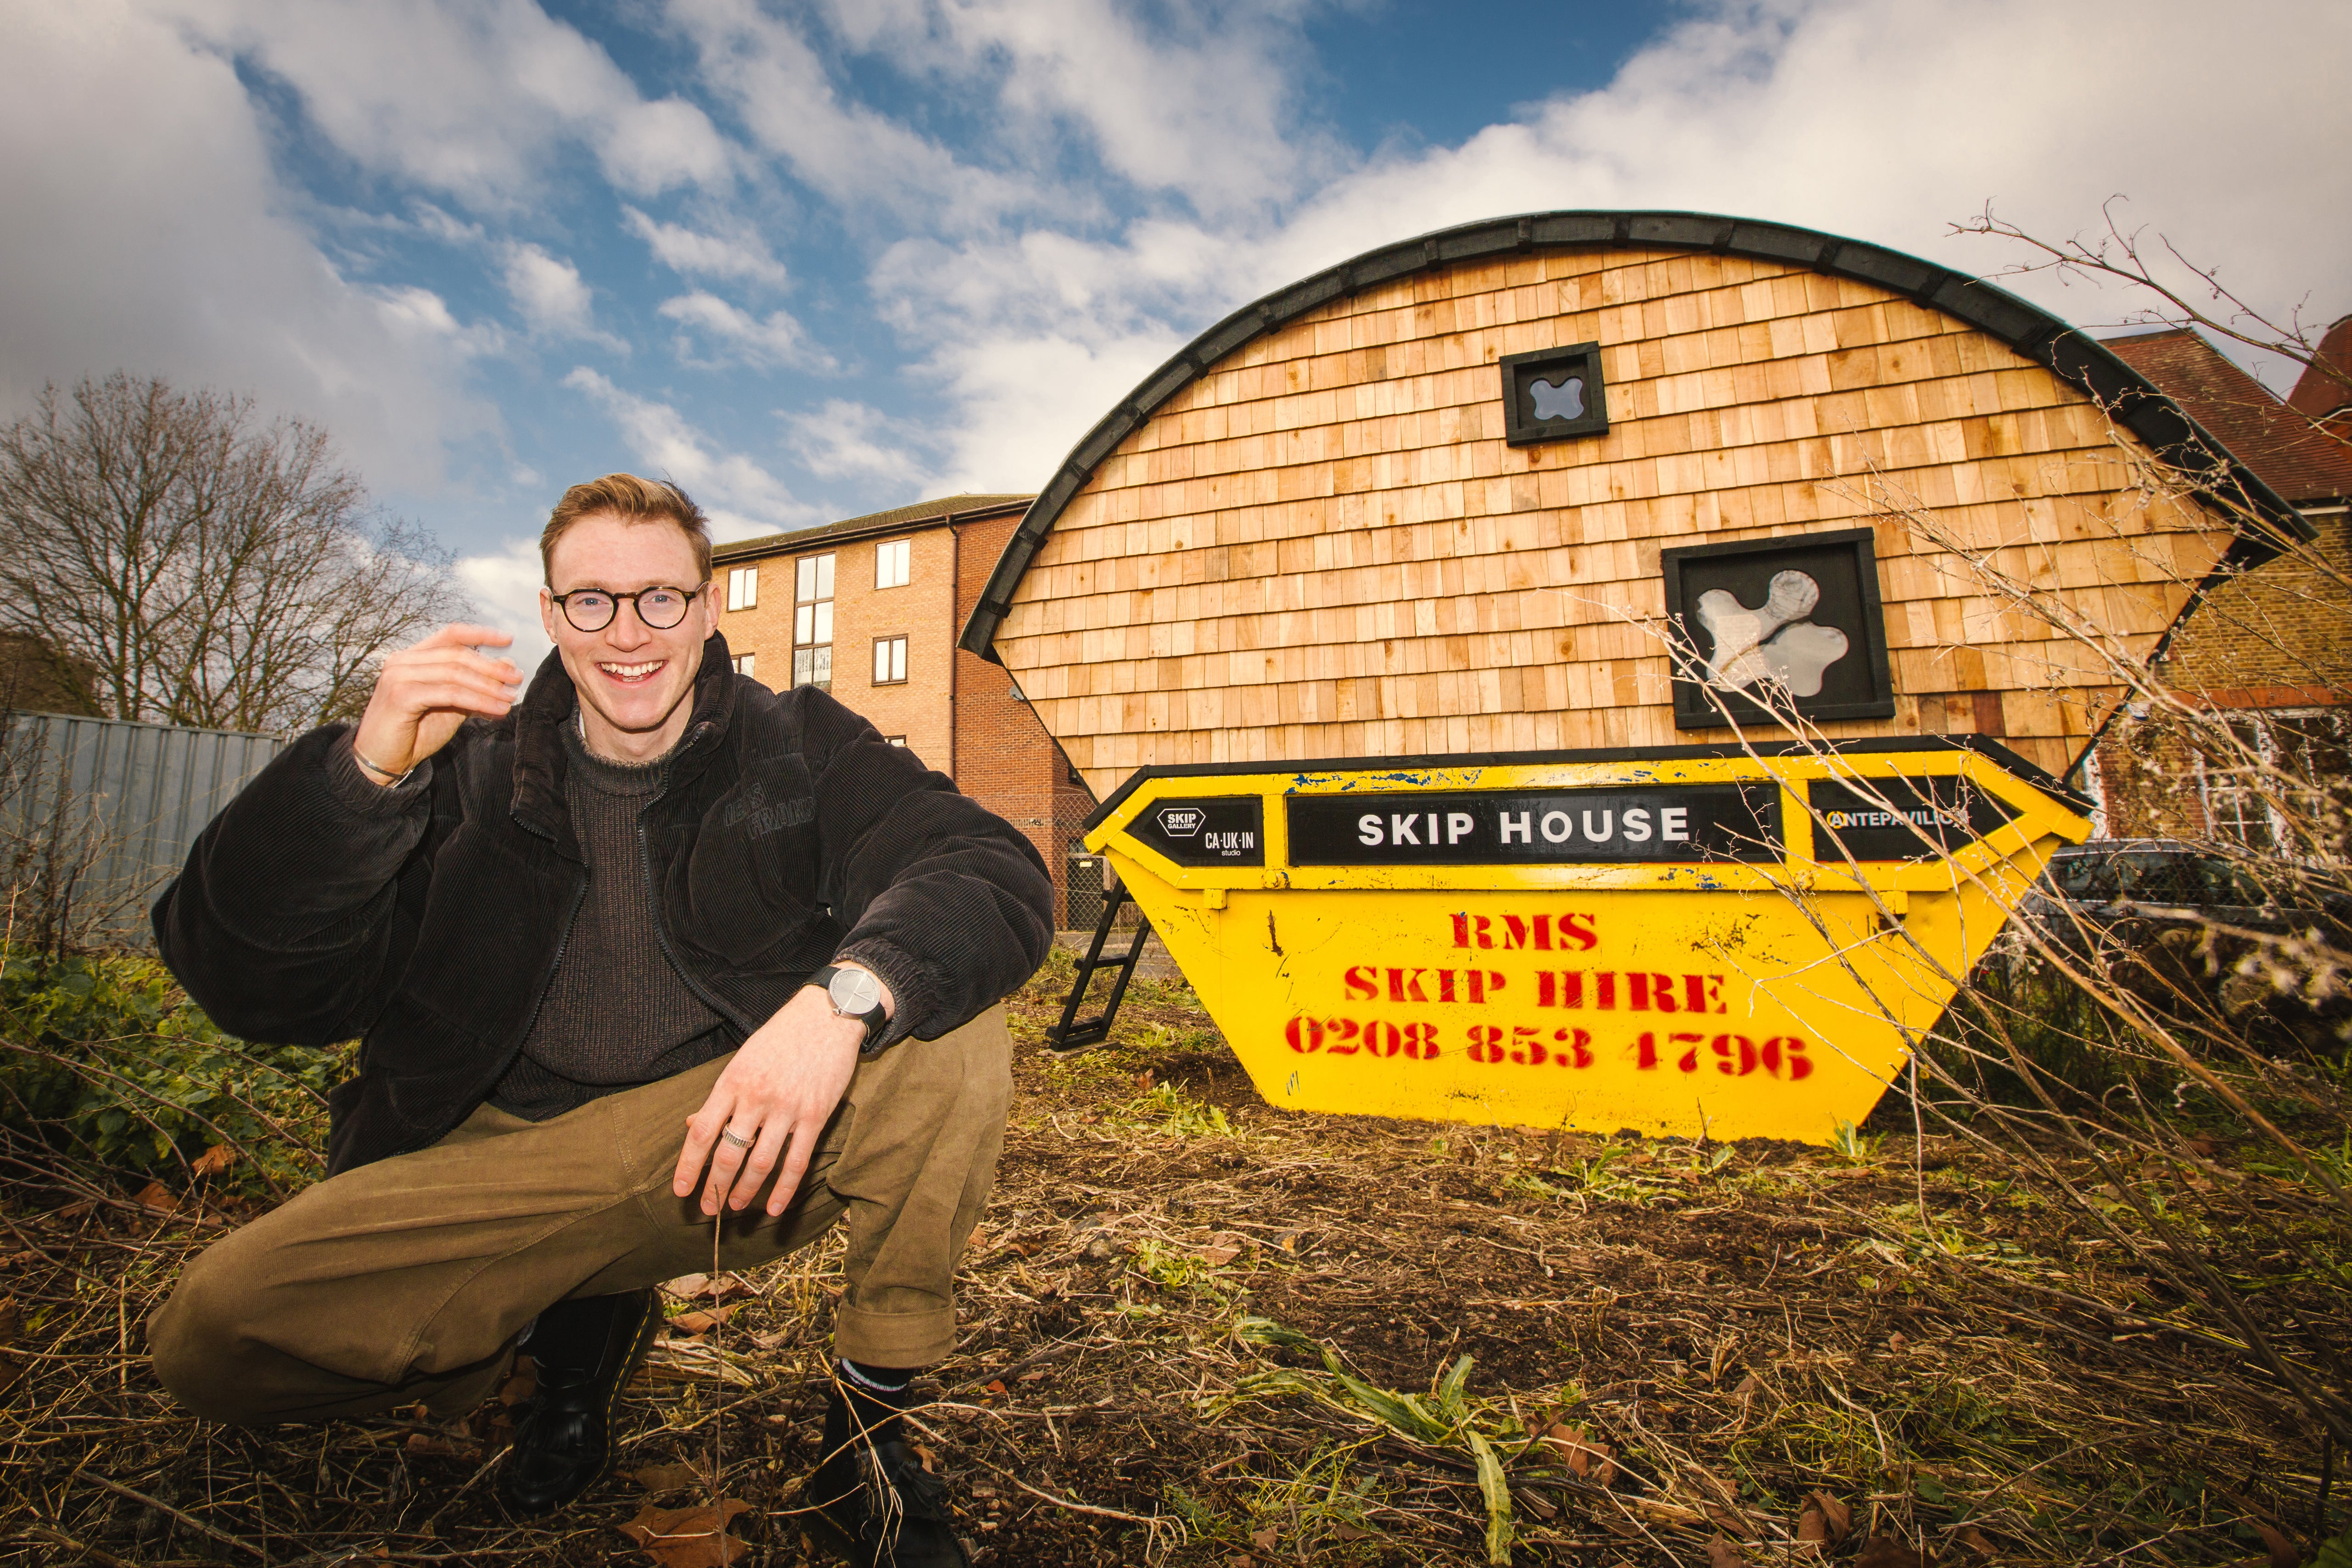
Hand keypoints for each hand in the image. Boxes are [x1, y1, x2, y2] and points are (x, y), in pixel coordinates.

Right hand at [351, 624, 522, 781]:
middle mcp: (402, 661)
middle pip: (457, 654)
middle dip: (491, 667)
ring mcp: (399, 676)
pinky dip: (477, 701)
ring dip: (488, 686)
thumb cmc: (414, 733)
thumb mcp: (451, 705)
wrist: (382, 761)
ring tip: (510, 697)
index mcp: (412, 657)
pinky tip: (496, 710)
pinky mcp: (401, 696)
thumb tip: (506, 666)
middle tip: (516, 679)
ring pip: (455, 673)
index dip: (480, 634)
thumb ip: (473, 685)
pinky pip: (449, 694)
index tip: (508, 639)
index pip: (450, 635)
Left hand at [673, 971, 892, 1216]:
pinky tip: (775, 1208)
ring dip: (746, 1190)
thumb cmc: (780, 1038)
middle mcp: (757, 1096)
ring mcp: (788, 1107)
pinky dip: (785, 1189)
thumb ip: (721, 1096)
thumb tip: (694, 1126)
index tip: (681, 1190)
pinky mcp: (816, 1115)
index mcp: (733, 1082)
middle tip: (709, 1208)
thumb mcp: (742, 1060)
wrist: (826, 1016)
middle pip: (730, 1153)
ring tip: (736, 1207)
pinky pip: (797, 1161)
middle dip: (716, 1186)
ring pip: (762, 1162)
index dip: (689, 1166)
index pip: (703, 1132)